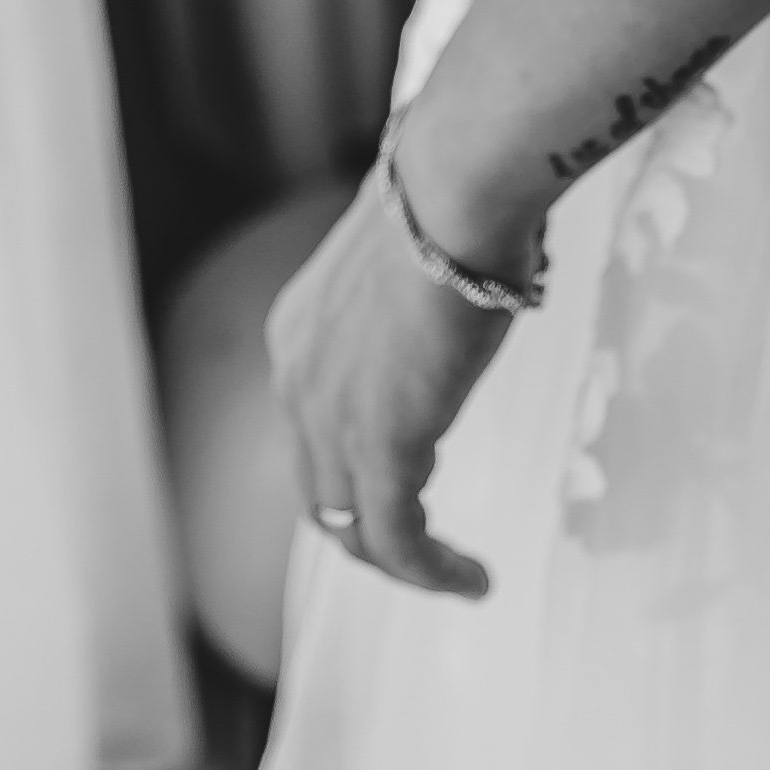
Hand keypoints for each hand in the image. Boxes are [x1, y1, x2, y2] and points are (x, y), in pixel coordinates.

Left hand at [266, 171, 513, 601]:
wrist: (454, 189)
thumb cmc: (452, 199)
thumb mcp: (410, 259)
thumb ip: (412, 299)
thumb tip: (459, 287)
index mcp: (297, 336)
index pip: (312, 435)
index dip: (354, 472)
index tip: (412, 485)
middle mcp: (295, 382)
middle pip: (322, 492)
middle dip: (372, 529)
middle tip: (428, 547)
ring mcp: (329, 418)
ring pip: (354, 528)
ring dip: (406, 562)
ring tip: (456, 577)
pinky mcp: (379, 445)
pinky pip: (397, 539)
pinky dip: (432, 573)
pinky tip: (473, 580)